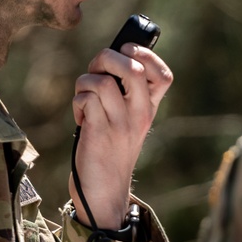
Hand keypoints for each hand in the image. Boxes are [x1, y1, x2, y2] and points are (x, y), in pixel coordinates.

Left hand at [69, 43, 171, 229]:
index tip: (127, 51)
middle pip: (132, 66)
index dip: (145, 54)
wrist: (104, 190)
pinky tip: (80, 117)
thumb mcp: (127, 123)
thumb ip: (125, 95)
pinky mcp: (99, 132)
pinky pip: (86, 98)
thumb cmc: (110, 152)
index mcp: (149, 110)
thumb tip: (106, 60)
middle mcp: (139, 115)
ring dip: (84, 82)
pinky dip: (77, 102)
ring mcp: (120, 123)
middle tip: (96, 72)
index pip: (163, 75)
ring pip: (102, 81)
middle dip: (106, 58)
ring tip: (84, 98)